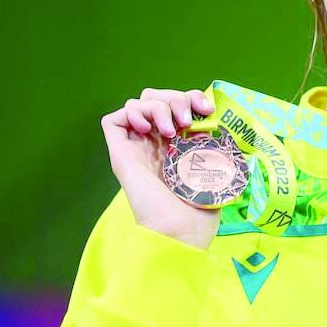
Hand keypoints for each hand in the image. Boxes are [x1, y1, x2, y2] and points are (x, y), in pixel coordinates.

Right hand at [101, 87, 219, 249]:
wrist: (181, 229)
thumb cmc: (200, 208)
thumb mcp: (214, 166)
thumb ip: (211, 143)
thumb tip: (211, 121)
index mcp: (177, 144)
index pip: (177, 104)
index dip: (191, 98)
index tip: (207, 110)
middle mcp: (155, 143)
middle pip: (155, 97)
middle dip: (174, 98)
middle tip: (187, 120)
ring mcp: (137, 147)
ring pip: (137, 104)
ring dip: (157, 106)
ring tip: (171, 131)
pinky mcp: (120, 154)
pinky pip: (113, 120)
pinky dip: (132, 113)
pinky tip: (149, 130)